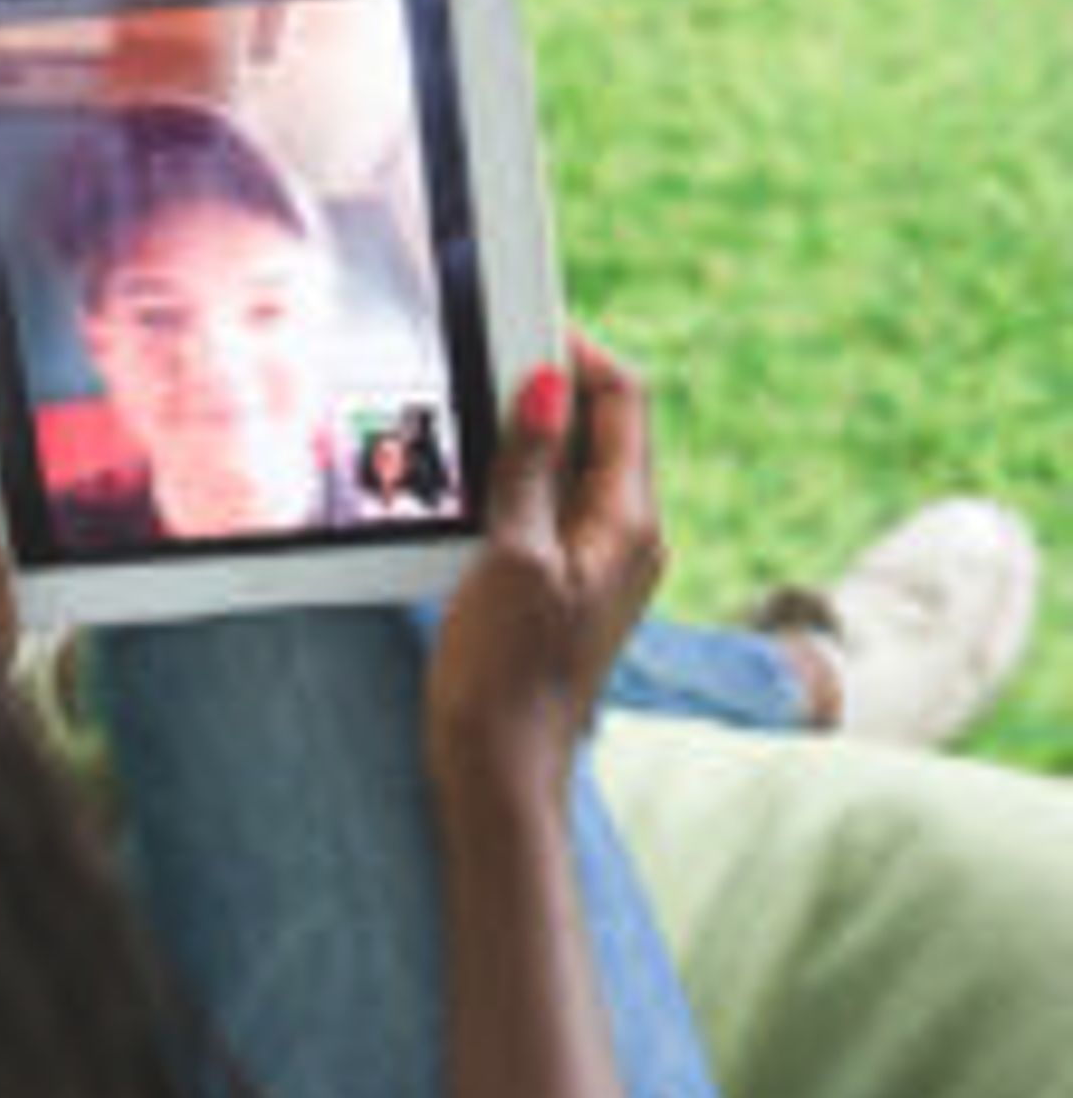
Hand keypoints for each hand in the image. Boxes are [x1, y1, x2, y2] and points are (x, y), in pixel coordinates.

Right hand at [427, 333, 664, 804]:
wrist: (498, 773)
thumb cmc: (506, 677)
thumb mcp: (511, 558)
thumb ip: (528, 469)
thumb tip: (546, 385)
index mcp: (630, 523)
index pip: (622, 400)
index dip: (575, 353)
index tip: (520, 324)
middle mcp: (627, 540)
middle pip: (598, 430)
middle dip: (544, 391)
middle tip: (481, 368)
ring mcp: (596, 567)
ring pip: (567, 471)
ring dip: (521, 442)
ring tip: (466, 430)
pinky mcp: (561, 591)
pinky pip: (546, 513)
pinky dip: (511, 489)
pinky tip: (467, 497)